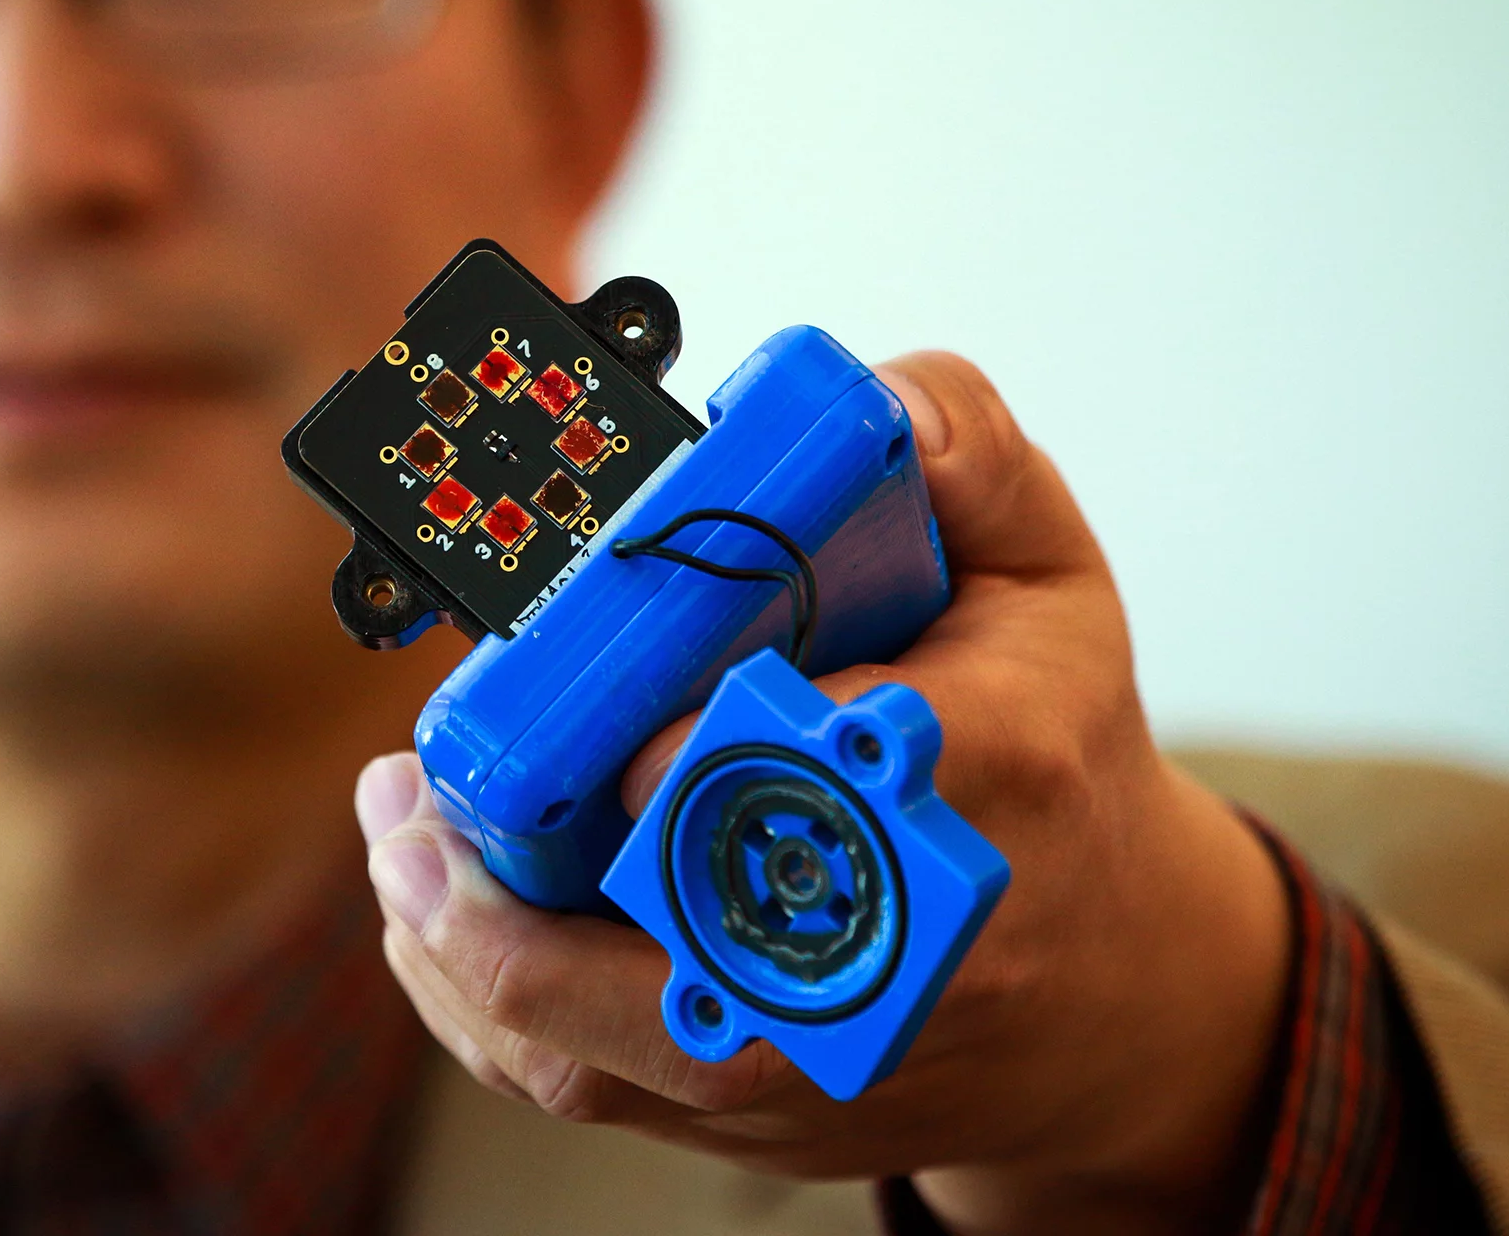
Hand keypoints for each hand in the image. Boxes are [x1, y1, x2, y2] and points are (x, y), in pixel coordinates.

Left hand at [355, 352, 1293, 1235]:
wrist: (1112, 985)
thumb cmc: (1061, 758)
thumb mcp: (1053, 581)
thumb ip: (966, 456)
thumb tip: (860, 397)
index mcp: (988, 779)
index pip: (832, 771)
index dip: (706, 756)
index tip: (620, 733)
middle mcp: (896, 942)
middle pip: (681, 939)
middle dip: (530, 869)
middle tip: (414, 783)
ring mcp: (818, 1045)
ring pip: (602, 1044)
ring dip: (464, 946)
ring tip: (396, 838)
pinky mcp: (758, 1111)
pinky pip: (585, 1082)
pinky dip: (484, 1007)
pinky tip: (435, 912)